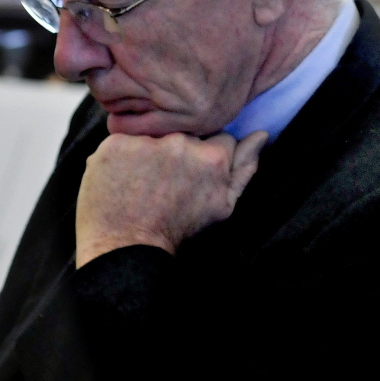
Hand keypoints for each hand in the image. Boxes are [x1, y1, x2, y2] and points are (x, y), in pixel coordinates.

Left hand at [75, 130, 268, 266]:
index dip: (207, 157)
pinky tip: (121, 178)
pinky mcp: (115, 144)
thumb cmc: (178, 228)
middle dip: (179, 152)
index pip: (219, 138)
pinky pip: (122, 140)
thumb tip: (262, 134)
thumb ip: (245, 167)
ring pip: (155, 135)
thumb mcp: (223, 205)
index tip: (193, 176)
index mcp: (213, 156)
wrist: (126, 246)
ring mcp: (147, 141)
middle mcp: (182, 143)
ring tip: (141, 181)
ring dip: (150, 152)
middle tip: (164, 182)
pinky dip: (121, 157)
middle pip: (186, 134)